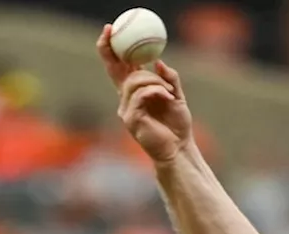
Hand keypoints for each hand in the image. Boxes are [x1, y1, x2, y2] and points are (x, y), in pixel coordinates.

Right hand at [97, 23, 192, 163]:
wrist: (179, 148)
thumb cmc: (177, 125)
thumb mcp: (176, 96)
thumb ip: (169, 79)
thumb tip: (159, 62)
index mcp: (134, 92)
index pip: (118, 67)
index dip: (110, 49)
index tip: (109, 30)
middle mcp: (126, 100)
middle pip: (118, 71)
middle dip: (117, 52)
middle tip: (127, 40)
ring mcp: (126, 110)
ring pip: (134, 81)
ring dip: (155, 81)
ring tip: (170, 92)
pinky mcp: (131, 119)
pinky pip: (141, 95)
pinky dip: (157, 92)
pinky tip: (169, 98)